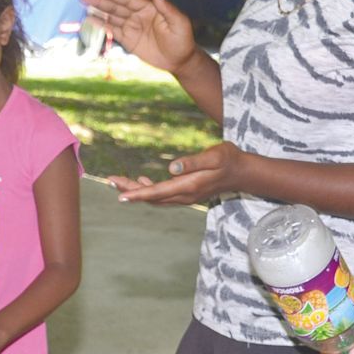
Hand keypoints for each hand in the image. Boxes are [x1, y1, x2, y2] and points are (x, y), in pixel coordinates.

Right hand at [80, 0, 197, 73]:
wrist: (179, 60)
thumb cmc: (182, 40)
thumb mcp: (179, 22)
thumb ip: (167, 8)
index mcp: (149, 8)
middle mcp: (138, 15)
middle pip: (116, 6)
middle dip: (100, 0)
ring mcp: (131, 26)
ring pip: (112, 16)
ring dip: (98, 10)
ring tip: (83, 4)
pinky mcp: (128, 39)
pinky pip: (113, 30)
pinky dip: (101, 25)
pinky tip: (90, 19)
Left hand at [110, 142, 244, 205]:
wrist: (243, 172)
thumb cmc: (229, 159)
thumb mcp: (214, 156)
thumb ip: (193, 162)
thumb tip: (171, 167)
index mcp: (189, 186)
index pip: (158, 193)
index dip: (138, 194)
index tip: (120, 196)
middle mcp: (185, 195)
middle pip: (152, 197)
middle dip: (130, 190)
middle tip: (110, 180)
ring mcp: (186, 196)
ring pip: (156, 197)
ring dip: (137, 191)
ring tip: (119, 181)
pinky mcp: (187, 192)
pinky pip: (163, 195)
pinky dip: (149, 190)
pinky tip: (142, 180)